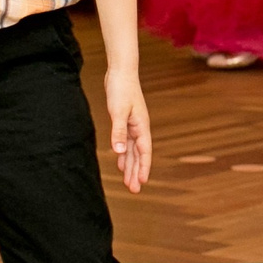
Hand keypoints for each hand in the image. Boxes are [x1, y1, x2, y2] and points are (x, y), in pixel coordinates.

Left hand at [105, 64, 150, 192]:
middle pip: (139, 155)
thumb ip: (118, 132)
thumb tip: (118, 152)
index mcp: (141, 127)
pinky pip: (125, 142)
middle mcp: (139, 128)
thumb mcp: (118, 112)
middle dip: (136, 172)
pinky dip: (123, 154)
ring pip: (132, 151)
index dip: (143, 168)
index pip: (144, 152)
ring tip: (128, 181)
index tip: (141, 183)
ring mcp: (132, 125)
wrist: (121, 72)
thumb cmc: (121, 89)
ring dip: (130, 165)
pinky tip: (120, 161)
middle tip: (134, 190)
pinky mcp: (125, 121)